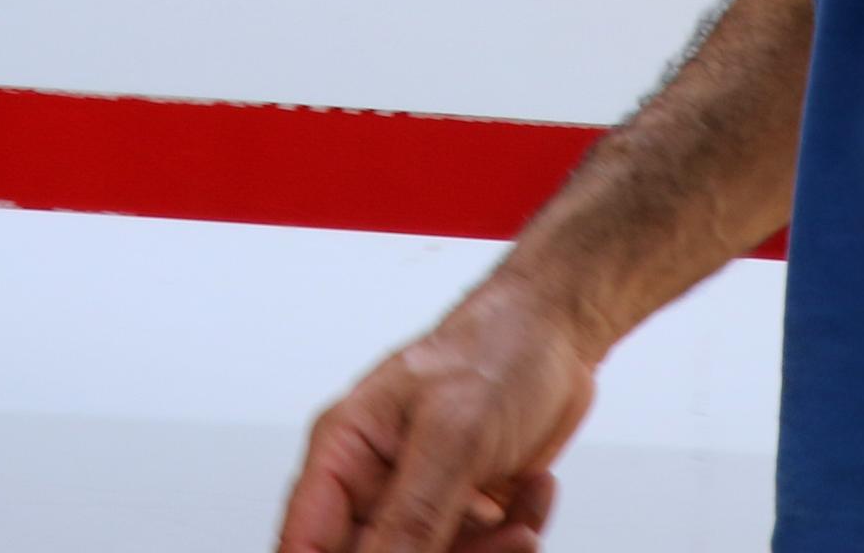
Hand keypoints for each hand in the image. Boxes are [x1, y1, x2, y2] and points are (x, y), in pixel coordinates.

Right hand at [274, 278, 600, 552]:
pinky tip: (527, 496)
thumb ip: (411, 513)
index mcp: (345, 452)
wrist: (559, 332)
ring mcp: (422, 502)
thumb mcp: (452, 431)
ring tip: (515, 523)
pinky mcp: (465, 515)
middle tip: (478, 541)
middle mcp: (375, 484)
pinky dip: (512, 539)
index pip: (304, 543)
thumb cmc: (497, 346)